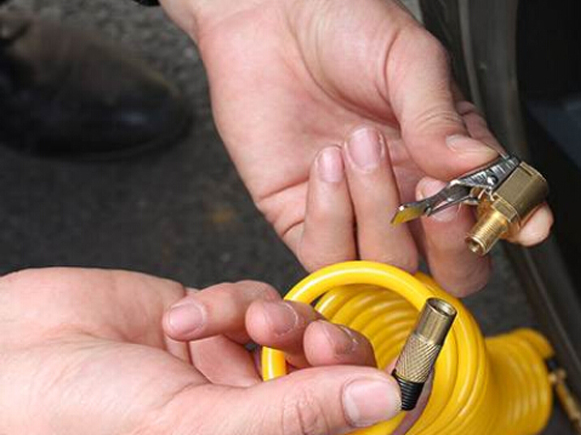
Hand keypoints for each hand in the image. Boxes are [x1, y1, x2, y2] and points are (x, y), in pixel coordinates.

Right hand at [0, 268, 401, 434]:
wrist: (4, 360)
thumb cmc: (73, 419)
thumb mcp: (196, 424)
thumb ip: (295, 413)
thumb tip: (383, 401)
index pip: (344, 426)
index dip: (376, 397)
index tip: (403, 366)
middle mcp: (250, 413)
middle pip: (331, 374)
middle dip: (324, 347)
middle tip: (303, 338)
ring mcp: (231, 367)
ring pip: (295, 326)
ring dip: (272, 315)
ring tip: (235, 322)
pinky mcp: (209, 321)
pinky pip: (251, 296)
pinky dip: (228, 299)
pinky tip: (184, 316)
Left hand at [152, 0, 552, 292]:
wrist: (269, 8)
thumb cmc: (347, 22)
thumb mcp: (409, 58)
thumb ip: (441, 118)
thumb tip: (478, 166)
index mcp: (452, 155)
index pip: (498, 209)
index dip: (515, 225)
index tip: (524, 224)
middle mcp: (412, 192)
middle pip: (455, 265)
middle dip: (454, 246)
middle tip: (440, 203)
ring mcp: (361, 212)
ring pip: (391, 265)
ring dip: (381, 211)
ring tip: (361, 142)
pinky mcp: (304, 218)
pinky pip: (328, 255)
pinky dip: (330, 215)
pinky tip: (328, 161)